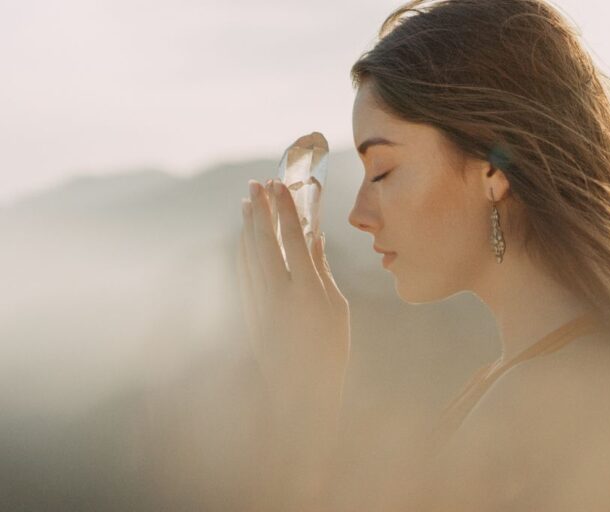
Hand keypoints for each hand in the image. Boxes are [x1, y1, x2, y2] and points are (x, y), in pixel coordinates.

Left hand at [236, 179, 349, 417]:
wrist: (300, 390)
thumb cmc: (329, 349)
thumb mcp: (336, 307)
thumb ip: (321, 270)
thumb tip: (314, 238)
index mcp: (306, 291)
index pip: (292, 239)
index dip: (285, 209)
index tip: (280, 185)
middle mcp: (278, 294)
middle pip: (264, 241)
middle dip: (260, 209)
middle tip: (256, 183)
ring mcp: (259, 304)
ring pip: (248, 254)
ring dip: (247, 225)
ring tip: (247, 202)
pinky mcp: (248, 313)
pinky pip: (242, 272)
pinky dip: (242, 249)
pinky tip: (242, 236)